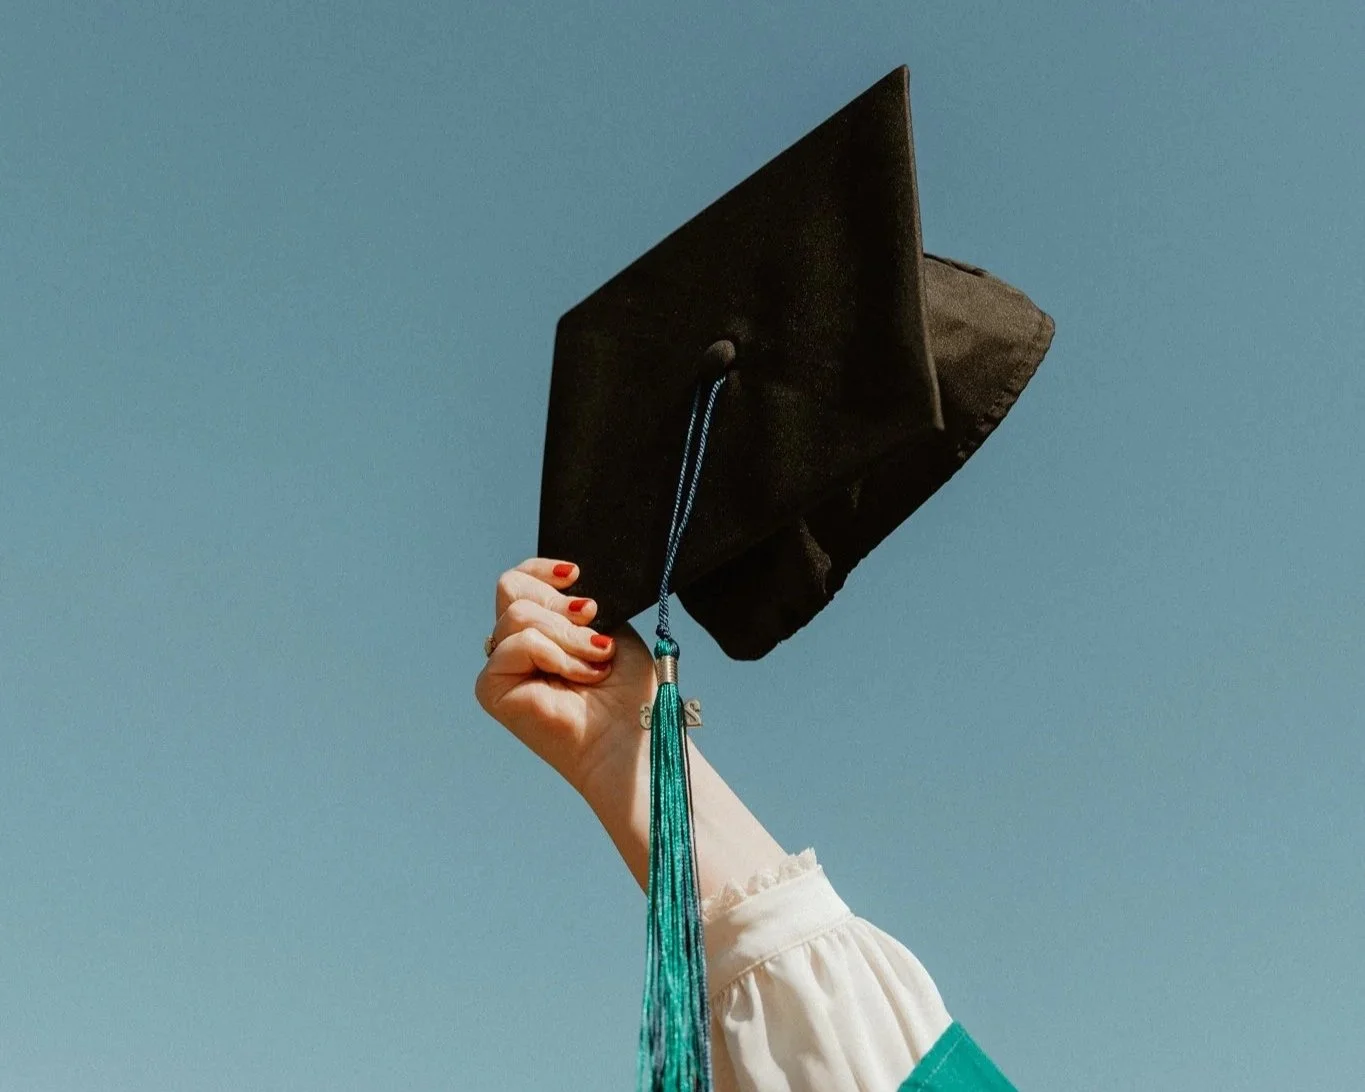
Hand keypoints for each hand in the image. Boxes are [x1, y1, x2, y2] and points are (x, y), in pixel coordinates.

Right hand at [474, 558, 654, 798]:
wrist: (631, 735)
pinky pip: (517, 644)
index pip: (517, 581)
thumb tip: (564, 581)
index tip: (576, 576)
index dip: (541, 571)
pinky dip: (555, 655)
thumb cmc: (627, 691)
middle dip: (559, 604)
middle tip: (592, 624)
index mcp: (538, 631)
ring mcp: (500, 668)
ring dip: (567, 635)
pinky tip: (579, 676)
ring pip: (517, 616)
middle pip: (511, 589)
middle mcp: (513, 648)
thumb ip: (577, 602)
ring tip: (596, 660)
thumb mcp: (608, 628)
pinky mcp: (490, 689)